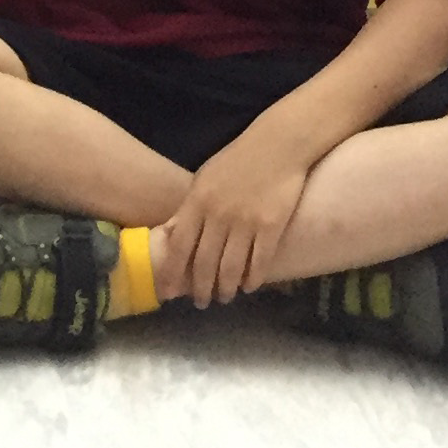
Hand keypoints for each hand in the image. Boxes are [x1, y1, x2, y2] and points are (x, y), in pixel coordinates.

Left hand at [159, 126, 313, 306]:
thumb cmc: (238, 161)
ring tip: (225, 297)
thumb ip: (188, 208)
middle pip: (204, 261)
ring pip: (231, 267)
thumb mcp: (205, 178)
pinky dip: (253, 278)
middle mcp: (219, 214)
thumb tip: (168, 235)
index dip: (172, 272)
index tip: (168, 292)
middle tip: (201, 302)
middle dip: (201, 287)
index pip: (179, 245)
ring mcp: (246, 221)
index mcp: (198, 201)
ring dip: (226, 288)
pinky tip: (249, 286)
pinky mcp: (272, 226)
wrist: (279, 145)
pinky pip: (260, 261)